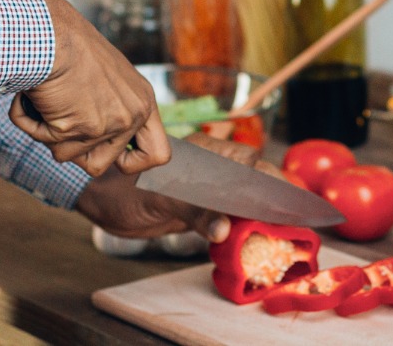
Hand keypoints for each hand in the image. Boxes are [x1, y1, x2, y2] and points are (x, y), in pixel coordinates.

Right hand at [9, 0, 170, 177]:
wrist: (51, 32)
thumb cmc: (70, 45)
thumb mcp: (106, 76)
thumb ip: (110, 106)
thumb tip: (94, 140)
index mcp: (143, 101)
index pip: (159, 154)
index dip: (133, 163)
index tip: (113, 158)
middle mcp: (132, 115)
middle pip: (101, 165)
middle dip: (73, 150)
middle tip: (61, 119)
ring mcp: (109, 124)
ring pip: (67, 156)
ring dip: (48, 132)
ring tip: (48, 98)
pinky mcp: (81, 128)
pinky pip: (44, 140)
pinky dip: (29, 122)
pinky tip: (33, 96)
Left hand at [75, 132, 284, 242]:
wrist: (101, 200)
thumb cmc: (124, 189)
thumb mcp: (160, 198)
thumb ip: (194, 210)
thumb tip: (225, 229)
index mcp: (206, 152)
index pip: (248, 162)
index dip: (270, 179)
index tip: (288, 201)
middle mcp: (211, 167)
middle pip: (253, 179)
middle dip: (273, 198)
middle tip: (291, 222)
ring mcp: (206, 188)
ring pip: (243, 198)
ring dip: (259, 214)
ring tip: (279, 233)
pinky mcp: (199, 209)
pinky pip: (227, 215)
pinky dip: (240, 227)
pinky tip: (251, 240)